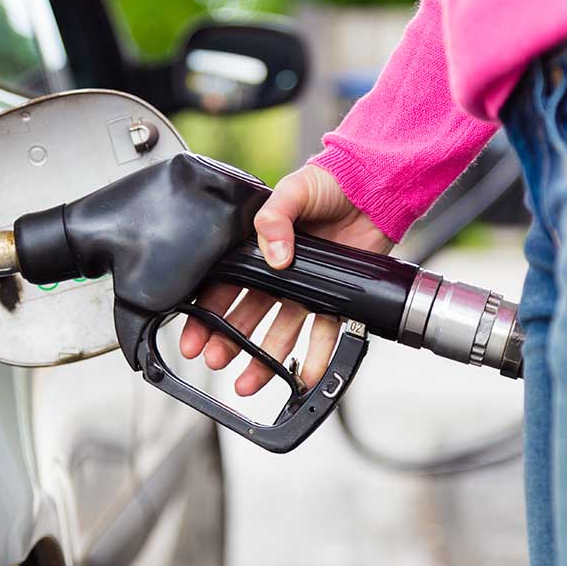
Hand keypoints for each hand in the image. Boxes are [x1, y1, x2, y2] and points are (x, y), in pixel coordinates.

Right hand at [178, 164, 392, 395]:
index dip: (205, 314)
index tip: (193, 338)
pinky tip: (302, 378)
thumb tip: (273, 255)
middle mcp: (278, 274)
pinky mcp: (335, 298)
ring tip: (246, 383)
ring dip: (262, 360)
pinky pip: (323, 334)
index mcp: (257, 249)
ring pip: (279, 334)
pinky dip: (314, 358)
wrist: (373, 186)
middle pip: (246, 318)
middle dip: (227, 343)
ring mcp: (306, 289)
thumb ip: (274, 217)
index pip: (223, 287)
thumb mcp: (294, 189)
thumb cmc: (329, 181)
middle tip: (215, 360)